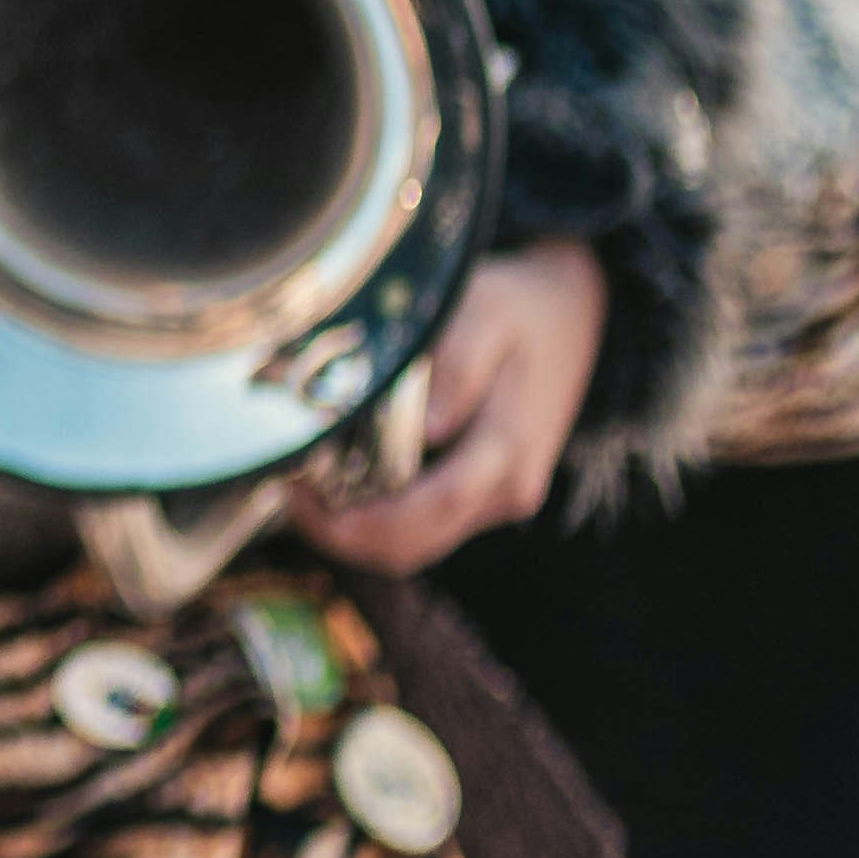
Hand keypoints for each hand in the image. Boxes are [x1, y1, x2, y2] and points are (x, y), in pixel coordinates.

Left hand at [296, 240, 604, 573]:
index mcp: (504, 457)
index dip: (347, 521)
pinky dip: (374, 514)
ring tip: (301, 481)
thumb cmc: (518, 309)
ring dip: (351, 527)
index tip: (293, 489)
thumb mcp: (485, 316)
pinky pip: (421, 525)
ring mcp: (495, 497)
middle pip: (406, 548)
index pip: (419, 517)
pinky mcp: (482, 492)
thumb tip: (425, 430)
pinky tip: (336, 475)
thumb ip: (456, 370)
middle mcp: (503, 492)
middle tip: (284, 486)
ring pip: (411, 544)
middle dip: (336, 531)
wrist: (574, 313)